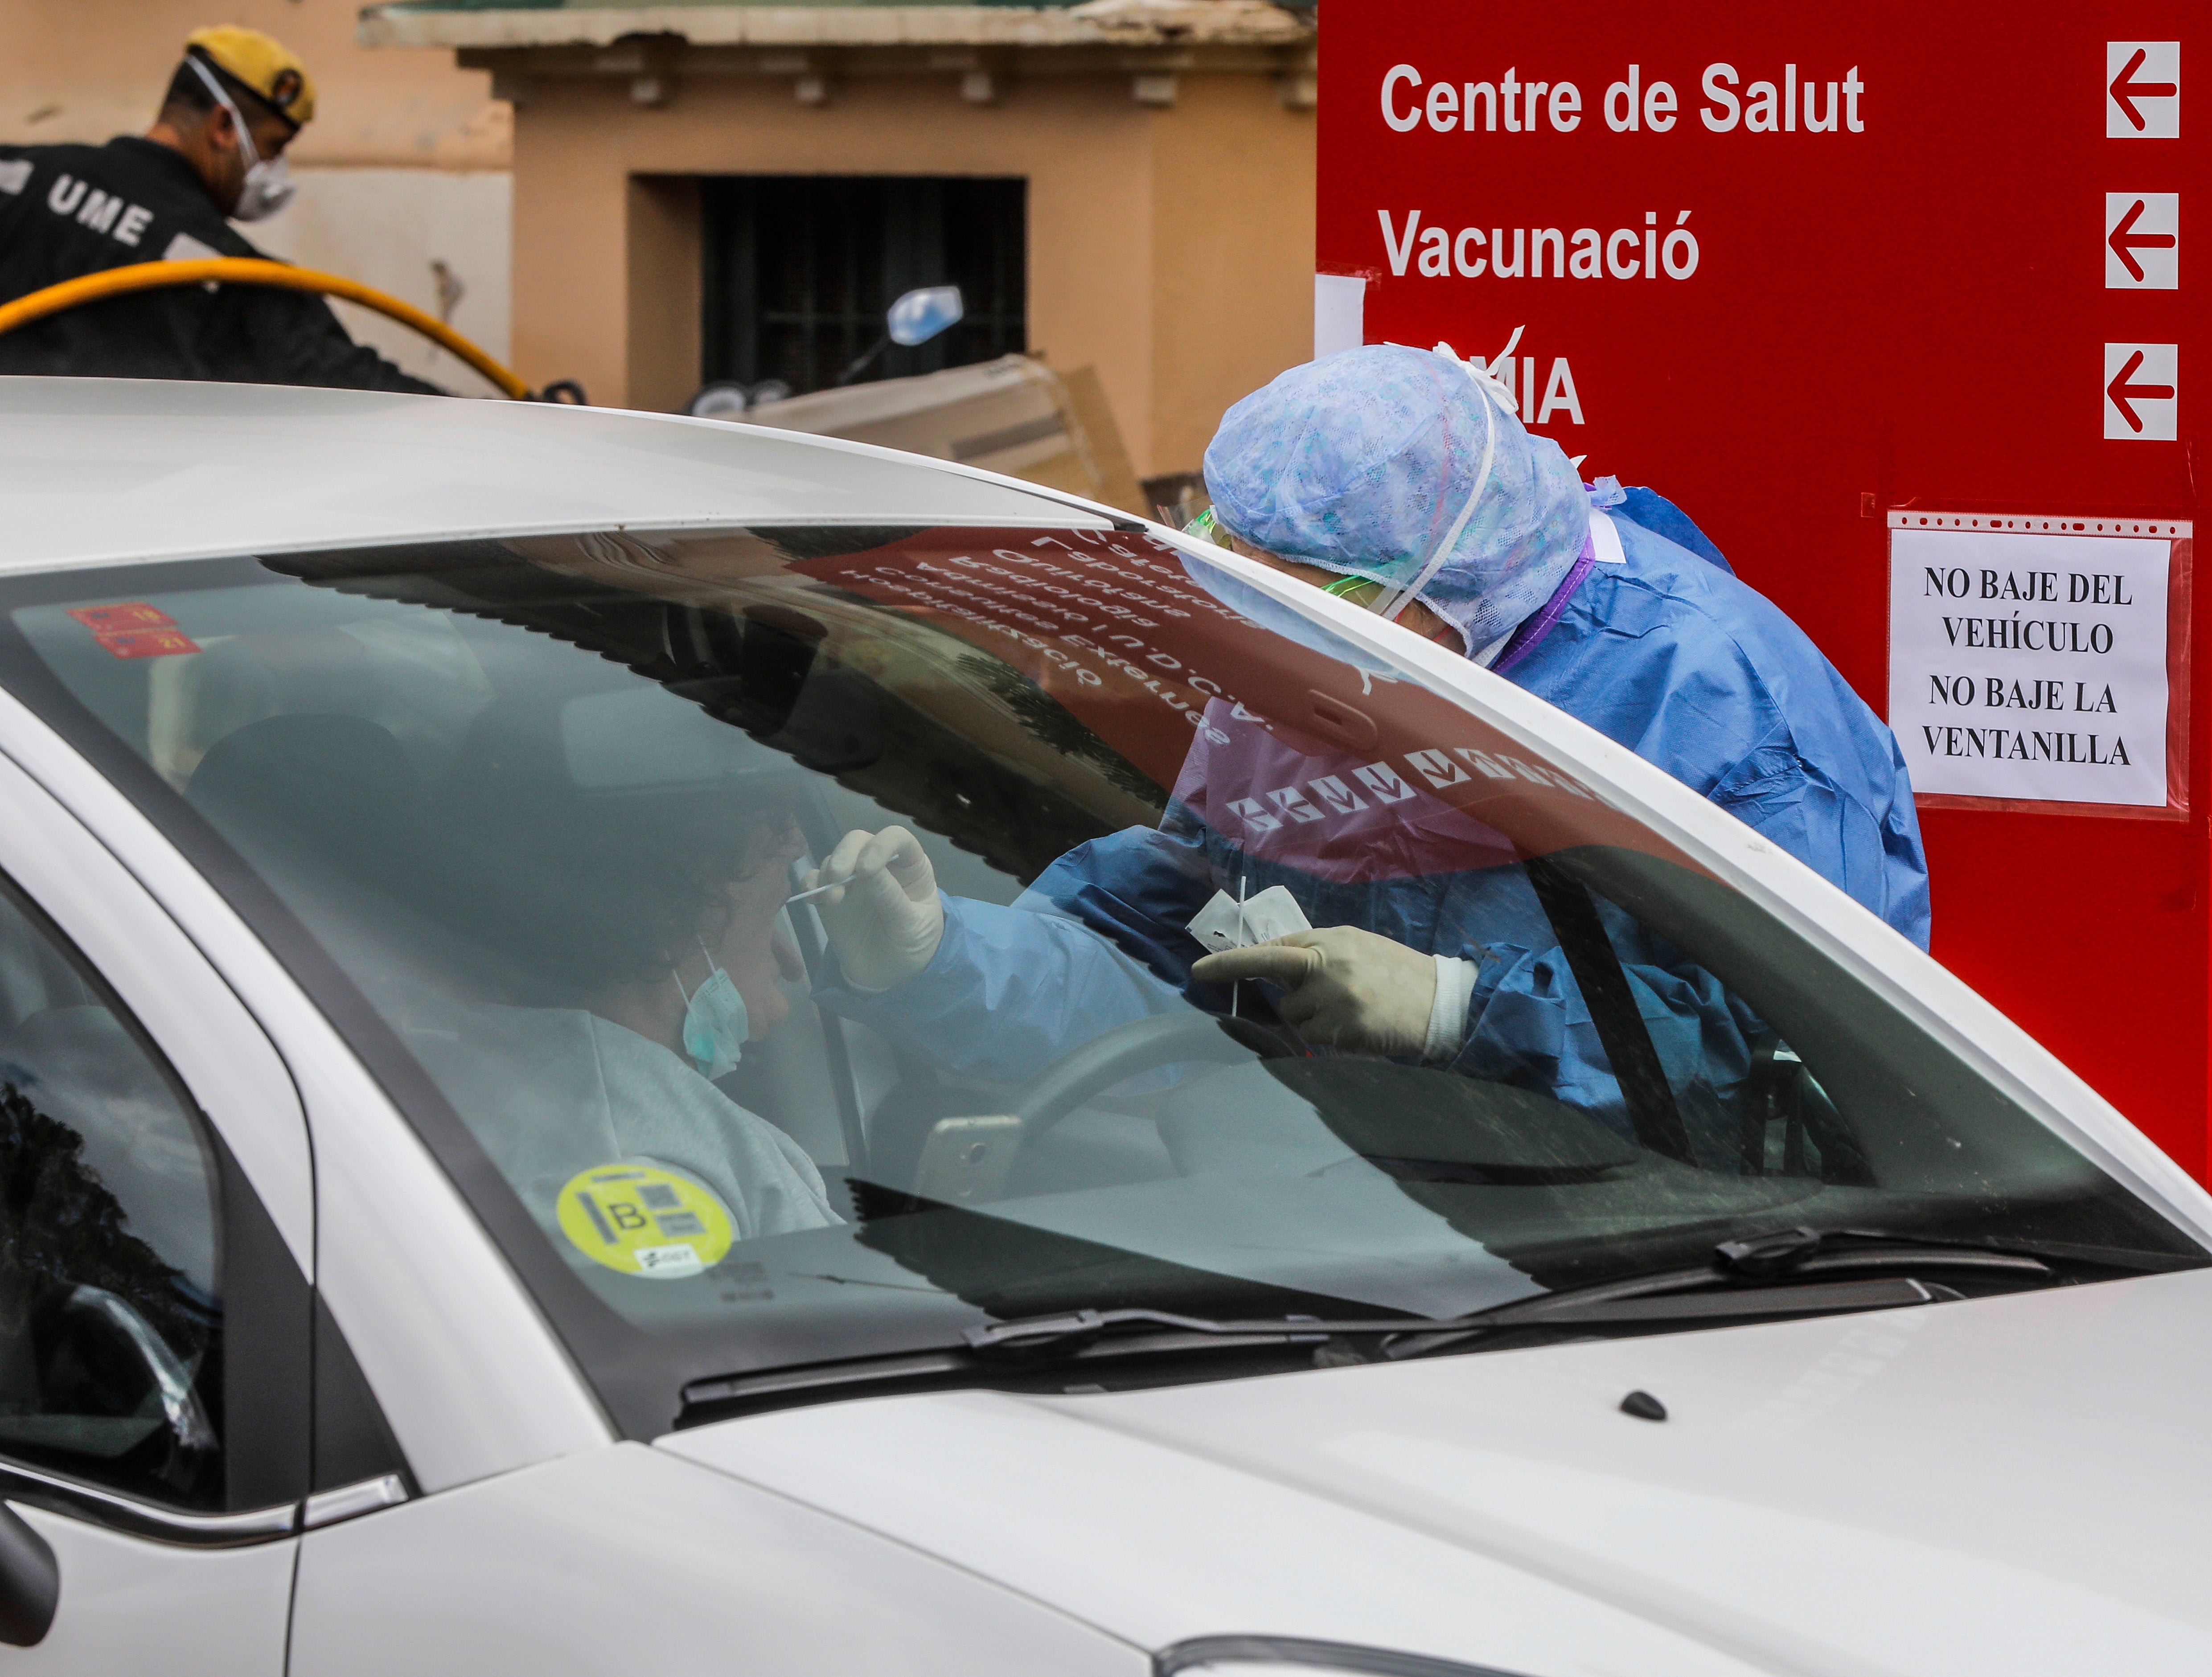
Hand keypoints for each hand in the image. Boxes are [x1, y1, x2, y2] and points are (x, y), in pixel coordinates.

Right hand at [803, 826, 943, 991]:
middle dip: (845, 854)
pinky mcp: (831, 895)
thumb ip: (892, 898)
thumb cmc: (912, 943)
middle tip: (837, 876)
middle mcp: (880, 864)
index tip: (866, 868)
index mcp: (910, 866)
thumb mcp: (911, 926)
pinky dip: (811, 884)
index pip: (896, 838)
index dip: (880, 845)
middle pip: (858, 841)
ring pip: (835, 858)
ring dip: (828, 873)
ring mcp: (854, 879)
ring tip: (833, 901)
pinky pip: (815, 880)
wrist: (890, 972)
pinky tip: (814, 900)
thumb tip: (869, 871)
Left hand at [1191, 925, 1435, 1056]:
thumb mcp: (1358, 948)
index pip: (1274, 947)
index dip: (1235, 959)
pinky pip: (1317, 1038)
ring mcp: (1335, 998)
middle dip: (1229, 967)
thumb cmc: (1398, 975)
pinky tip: (1358, 1028)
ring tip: (1350, 1012)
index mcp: (1332, 941)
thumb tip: (1278, 962)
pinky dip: (1331, 1037)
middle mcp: (1330, 965)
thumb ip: (1319, 953)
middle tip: (1198, 973)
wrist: (1442, 1002)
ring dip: (1313, 1019)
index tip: (1201, 968)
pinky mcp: (1345, 1029)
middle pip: (1273, 973)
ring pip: (1296, 1016)